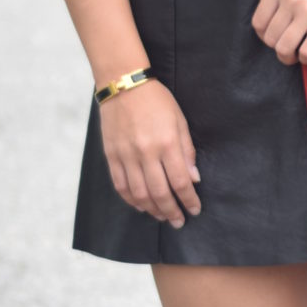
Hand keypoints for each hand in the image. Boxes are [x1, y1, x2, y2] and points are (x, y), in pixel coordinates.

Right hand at [99, 80, 200, 227]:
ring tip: (161, 216)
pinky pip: (120, 185)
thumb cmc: (156, 100)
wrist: (123, 84)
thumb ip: (187, 150)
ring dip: (152, 210)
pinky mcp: (111, 155)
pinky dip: (131, 200)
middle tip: (178, 222)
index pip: (181, 182)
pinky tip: (140, 205)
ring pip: (139, 194)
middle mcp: (146, 153)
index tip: (194, 210)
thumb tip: (194, 179)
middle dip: (172, 211)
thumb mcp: (179, 120)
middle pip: (160, 193)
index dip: (189, 200)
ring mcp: (126, 156)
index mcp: (166, 143)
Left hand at [251, 0, 306, 66]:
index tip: (274, 38)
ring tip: (294, 56)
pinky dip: (305, 58)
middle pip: (271, 38)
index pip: (259, 22)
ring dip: (287, 58)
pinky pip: (306, 52)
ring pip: (284, 48)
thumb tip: (263, 6)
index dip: (264, 36)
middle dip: (277, 48)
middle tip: (287, 48)